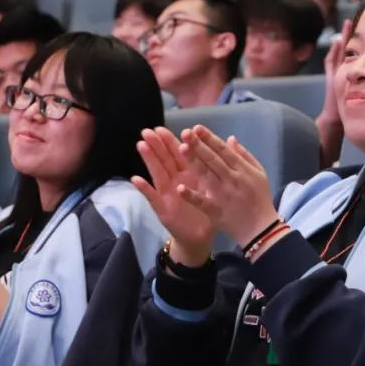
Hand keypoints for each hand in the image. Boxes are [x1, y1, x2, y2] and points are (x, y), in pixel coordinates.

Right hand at [131, 127, 214, 265]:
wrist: (200, 237)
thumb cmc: (206, 211)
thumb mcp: (212, 188)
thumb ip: (215, 167)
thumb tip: (228, 141)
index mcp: (188, 174)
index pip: (179, 154)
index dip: (171, 141)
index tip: (162, 128)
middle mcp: (175, 181)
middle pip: (165, 160)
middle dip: (156, 145)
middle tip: (147, 131)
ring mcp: (167, 194)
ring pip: (157, 173)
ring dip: (149, 160)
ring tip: (141, 145)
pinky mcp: (162, 209)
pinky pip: (153, 197)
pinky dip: (145, 188)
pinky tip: (136, 179)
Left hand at [175, 126, 278, 247]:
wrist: (261, 228)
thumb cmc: (260, 198)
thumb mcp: (259, 173)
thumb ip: (245, 155)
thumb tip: (231, 138)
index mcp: (243, 170)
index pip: (223, 150)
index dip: (210, 138)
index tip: (197, 128)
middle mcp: (232, 180)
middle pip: (213, 160)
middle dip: (199, 145)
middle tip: (186, 132)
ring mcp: (223, 196)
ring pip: (206, 176)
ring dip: (194, 162)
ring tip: (182, 148)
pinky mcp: (216, 211)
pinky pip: (203, 203)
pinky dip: (192, 196)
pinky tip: (179, 188)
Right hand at [317, 19, 351, 129]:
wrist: (337, 117)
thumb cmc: (354, 106)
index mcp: (351, 71)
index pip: (354, 53)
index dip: (358, 42)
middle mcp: (342, 69)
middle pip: (345, 48)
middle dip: (347, 35)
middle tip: (350, 21)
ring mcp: (336, 72)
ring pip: (338, 52)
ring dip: (341, 39)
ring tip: (345, 26)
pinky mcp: (331, 76)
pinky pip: (331, 61)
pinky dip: (334, 52)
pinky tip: (338, 42)